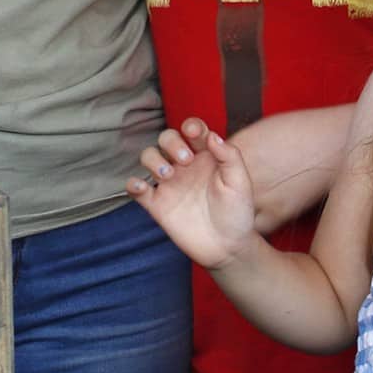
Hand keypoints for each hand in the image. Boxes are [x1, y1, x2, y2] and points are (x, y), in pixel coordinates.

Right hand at [127, 118, 256, 269]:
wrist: (228, 247)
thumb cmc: (237, 213)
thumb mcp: (240, 182)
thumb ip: (229, 155)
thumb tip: (211, 135)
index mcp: (206, 156)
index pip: (193, 130)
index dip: (191, 126)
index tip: (195, 134)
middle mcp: (185, 166)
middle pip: (166, 138)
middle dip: (171, 142)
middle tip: (185, 161)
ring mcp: (170, 184)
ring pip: (149, 157)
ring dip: (153, 159)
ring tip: (167, 175)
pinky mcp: (157, 204)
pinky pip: (136, 189)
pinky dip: (132, 184)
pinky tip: (141, 188)